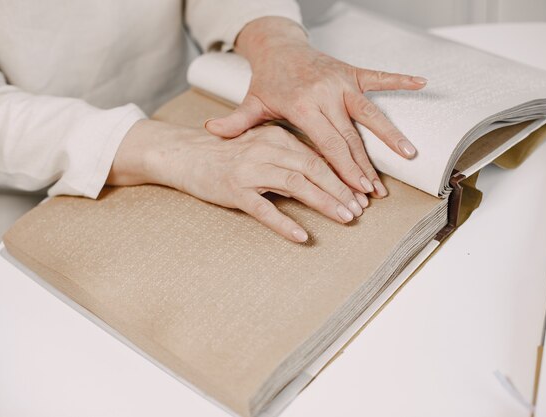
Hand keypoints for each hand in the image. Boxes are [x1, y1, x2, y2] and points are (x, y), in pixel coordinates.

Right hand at [108, 120, 368, 242]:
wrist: (185, 154)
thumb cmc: (226, 153)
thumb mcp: (261, 147)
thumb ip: (290, 158)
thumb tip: (324, 178)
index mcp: (276, 136)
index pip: (317, 155)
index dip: (342, 175)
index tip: (360, 192)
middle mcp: (265, 148)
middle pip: (313, 168)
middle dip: (341, 189)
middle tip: (360, 208)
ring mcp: (249, 169)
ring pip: (296, 185)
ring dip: (324, 202)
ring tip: (345, 217)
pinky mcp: (234, 189)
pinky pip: (264, 209)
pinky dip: (284, 223)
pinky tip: (302, 236)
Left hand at [205, 17, 426, 197]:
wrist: (279, 47)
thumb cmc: (267, 81)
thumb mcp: (252, 103)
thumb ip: (236, 122)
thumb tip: (211, 132)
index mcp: (303, 105)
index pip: (329, 145)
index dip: (345, 169)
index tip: (359, 190)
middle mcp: (326, 93)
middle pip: (351, 137)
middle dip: (365, 167)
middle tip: (378, 191)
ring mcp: (342, 81)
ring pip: (370, 114)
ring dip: (390, 136)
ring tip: (409, 155)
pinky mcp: (352, 71)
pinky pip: (380, 76)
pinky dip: (400, 79)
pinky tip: (423, 83)